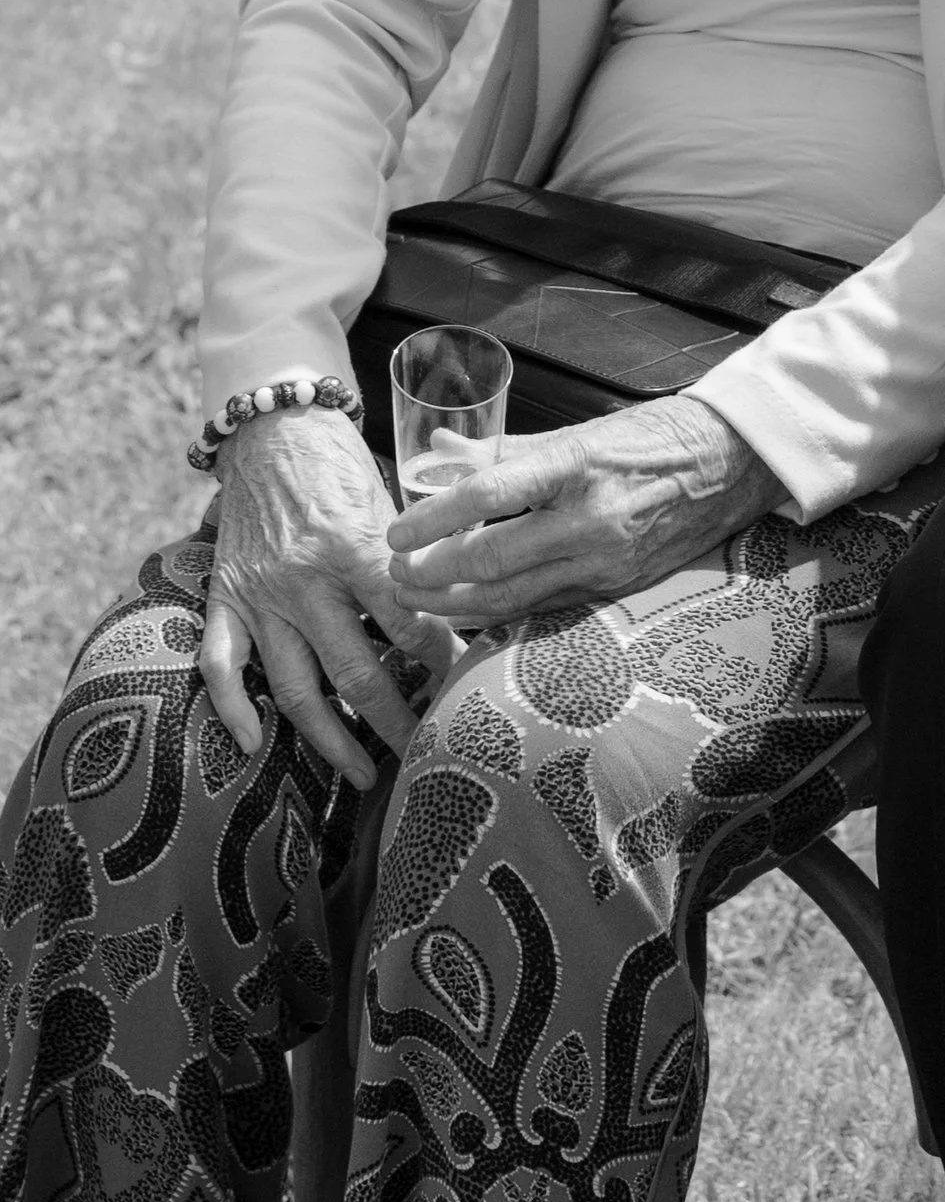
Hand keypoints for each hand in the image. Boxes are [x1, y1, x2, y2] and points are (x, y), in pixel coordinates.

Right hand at [203, 410, 455, 789]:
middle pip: (356, 671)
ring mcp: (261, 594)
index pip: (407, 624)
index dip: (441, 663)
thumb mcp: (389, 497)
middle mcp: (305, 578)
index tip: (466, 689)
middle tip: (426, 752)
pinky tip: (252, 744)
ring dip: (331, 739)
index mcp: (355, 547)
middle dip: (395, 720)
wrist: (273, 426)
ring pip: (295, 686)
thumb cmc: (341, 460)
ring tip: (362, 775)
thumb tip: (465, 603)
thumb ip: (417, 552)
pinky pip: (221, 664)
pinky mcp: (225, 596)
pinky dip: (231, 708)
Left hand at [386, 396, 784, 626]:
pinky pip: (544, 608)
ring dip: (455, 604)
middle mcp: (590, 518)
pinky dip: (499, 613)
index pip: (488, 495)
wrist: (734, 463)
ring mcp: (605, 560)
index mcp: (578, 464)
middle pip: (490, 560)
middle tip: (395, 574)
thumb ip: (506, 448)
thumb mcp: (582, 429)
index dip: (433, 518)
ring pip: (512, 598)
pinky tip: (468, 612)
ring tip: (418, 600)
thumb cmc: (655, 435)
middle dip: (431, 574)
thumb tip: (440, 453)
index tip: (394, 532)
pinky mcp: (618, 588)